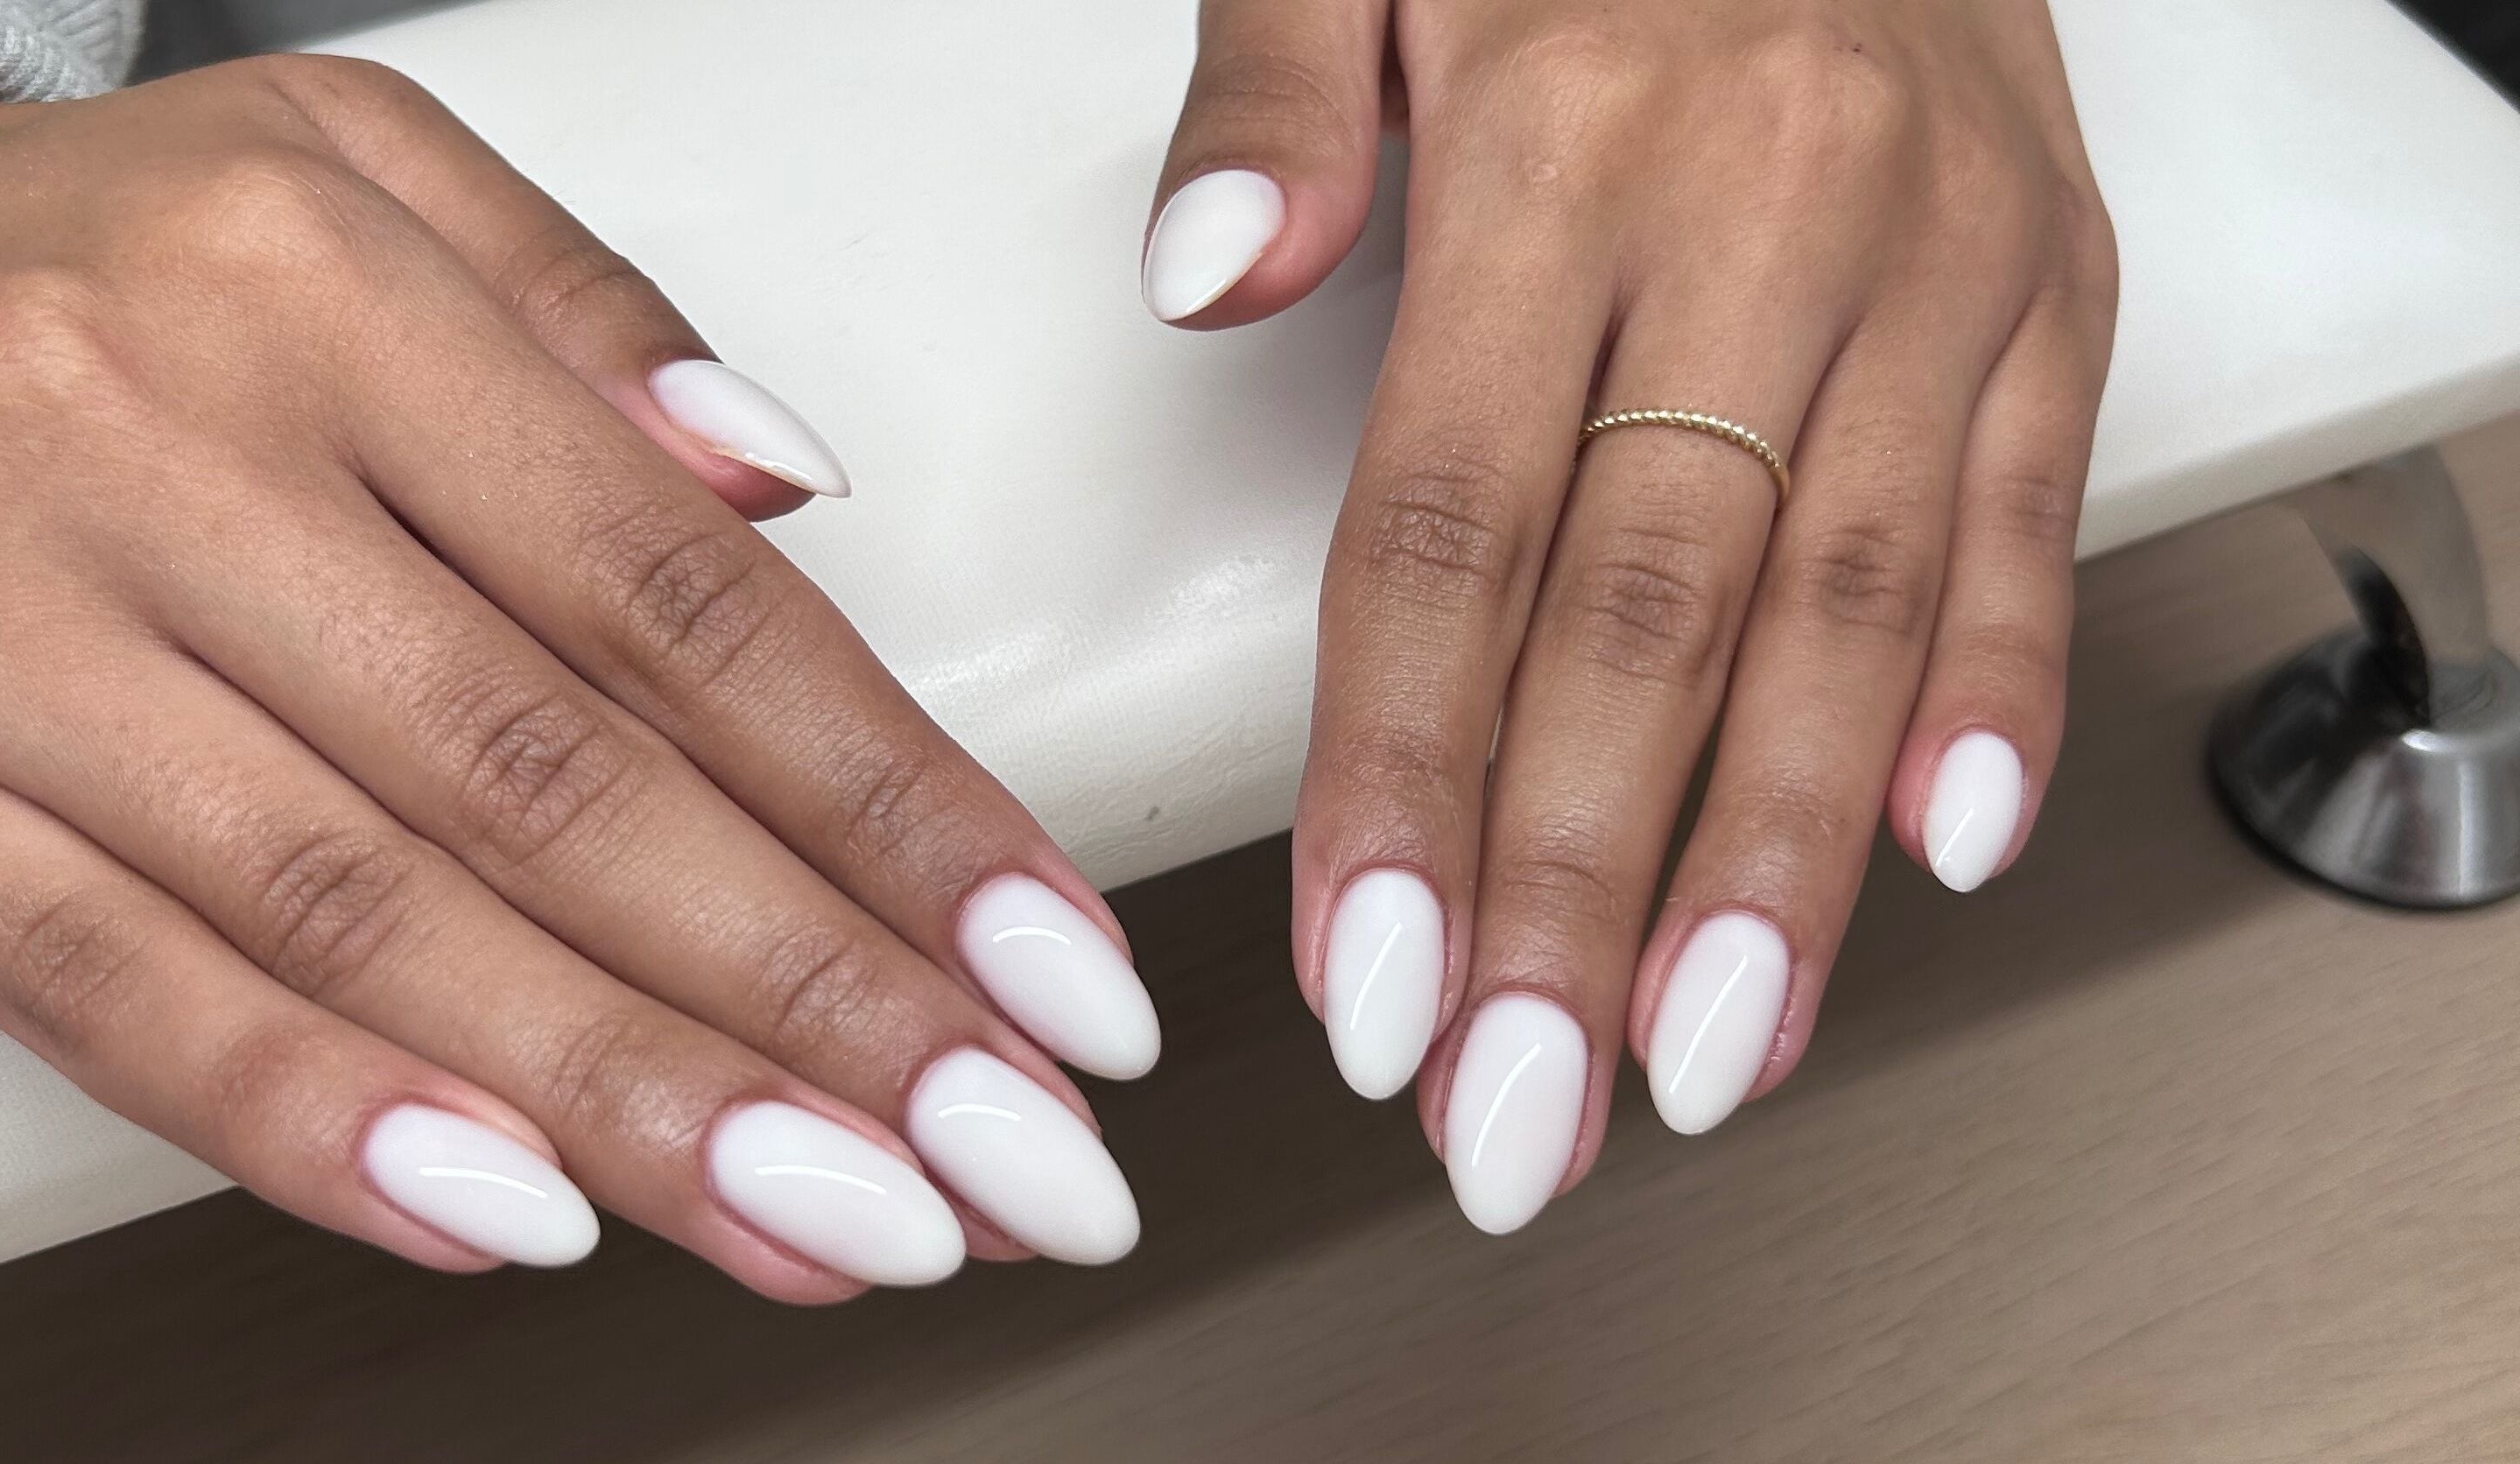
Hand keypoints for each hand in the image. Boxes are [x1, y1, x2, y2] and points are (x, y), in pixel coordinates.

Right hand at [0, 56, 1159, 1296]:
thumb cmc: (79, 247)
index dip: (896, 806)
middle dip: (816, 1000)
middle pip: (556, 785)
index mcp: (324, 301)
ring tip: (835, 1223)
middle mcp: (160, 459)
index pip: (683, 604)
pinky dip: (307, 1117)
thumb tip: (788, 483)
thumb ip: (586, 314)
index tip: (1053, 965)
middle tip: (1004, 1154)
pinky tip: (509, 1215)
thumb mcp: (342, 169)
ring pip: (361, 914)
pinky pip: (95, 981)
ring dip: (627, 1099)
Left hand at [1145, 0, 2116, 1227]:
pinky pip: (2031, 513)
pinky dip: (1995, 696)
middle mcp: (1769, 211)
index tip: (1367, 971)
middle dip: (1572, 894)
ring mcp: (1935, 260)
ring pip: (1851, 610)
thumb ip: (1274, 95)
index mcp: (1567, 145)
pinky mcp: (2056, 281)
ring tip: (1698, 1057)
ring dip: (1772, 867)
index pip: (1452, 527)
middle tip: (1512, 1106)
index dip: (1404, 774)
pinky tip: (1931, 857)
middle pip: (1648, 617)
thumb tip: (1206, 271)